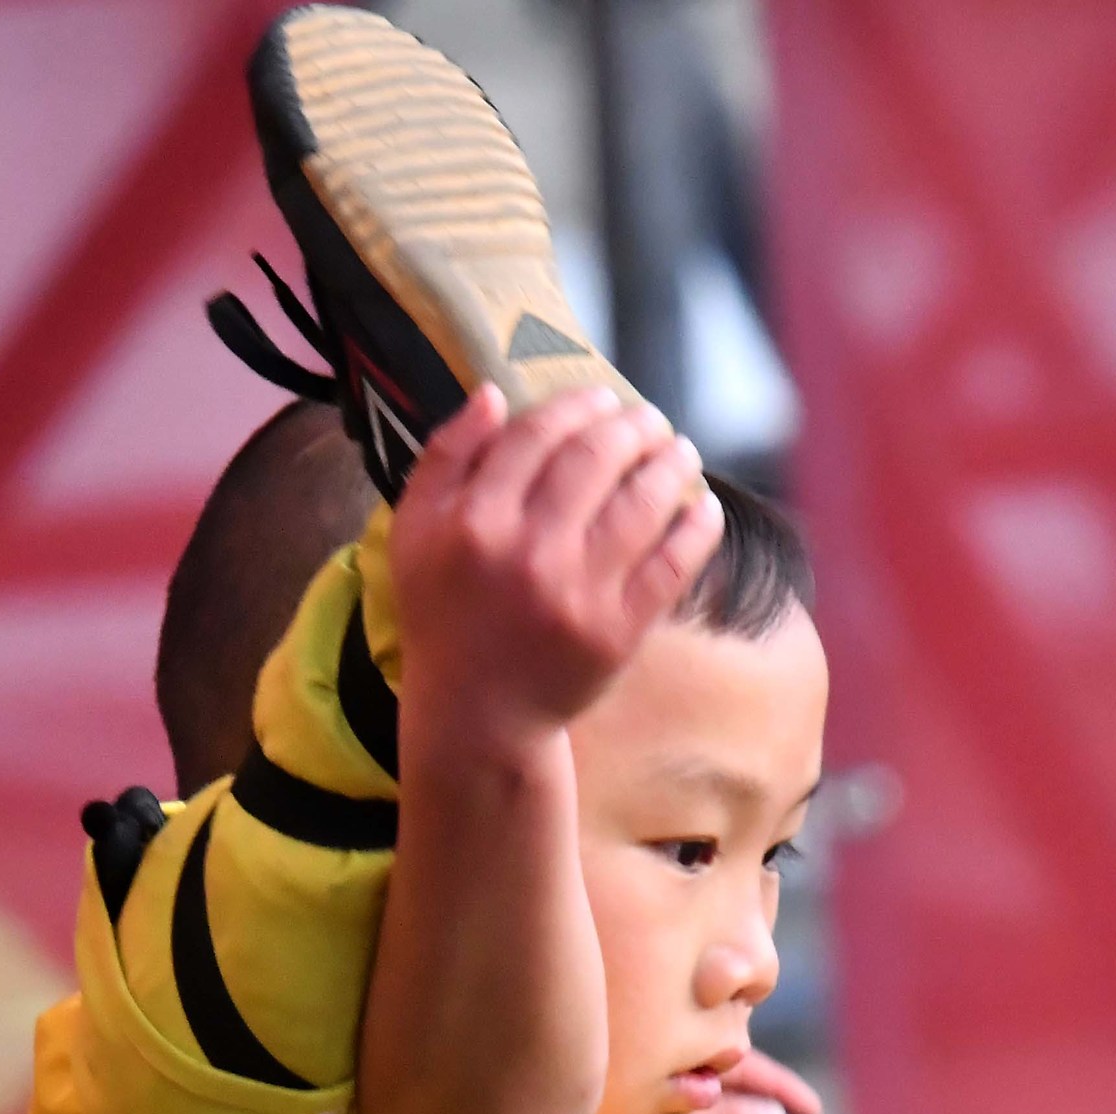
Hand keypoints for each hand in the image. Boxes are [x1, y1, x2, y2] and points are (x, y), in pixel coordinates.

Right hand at [391, 383, 723, 752]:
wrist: (476, 716)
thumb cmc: (444, 615)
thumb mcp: (413, 533)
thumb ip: (444, 458)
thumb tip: (494, 395)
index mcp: (474, 523)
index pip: (540, 435)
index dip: (579, 405)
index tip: (601, 400)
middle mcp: (528, 553)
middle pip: (598, 458)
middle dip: (634, 426)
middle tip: (649, 421)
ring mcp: (578, 594)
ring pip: (644, 502)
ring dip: (672, 463)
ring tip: (679, 452)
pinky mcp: (617, 632)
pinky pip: (673, 563)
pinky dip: (697, 526)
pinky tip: (702, 507)